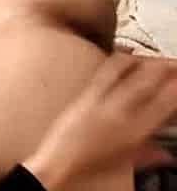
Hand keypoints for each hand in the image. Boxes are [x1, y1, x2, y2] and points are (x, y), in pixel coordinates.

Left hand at [24, 53, 176, 188]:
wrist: (58, 164)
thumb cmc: (89, 166)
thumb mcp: (126, 162)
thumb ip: (148, 154)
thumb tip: (166, 155)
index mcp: (134, 133)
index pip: (163, 104)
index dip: (176, 89)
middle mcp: (118, 114)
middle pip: (146, 83)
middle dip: (165, 69)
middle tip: (175, 63)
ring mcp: (99, 102)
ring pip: (126, 73)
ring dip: (144, 61)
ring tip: (156, 57)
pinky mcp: (84, 96)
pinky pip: (104, 73)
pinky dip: (118, 62)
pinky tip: (127, 56)